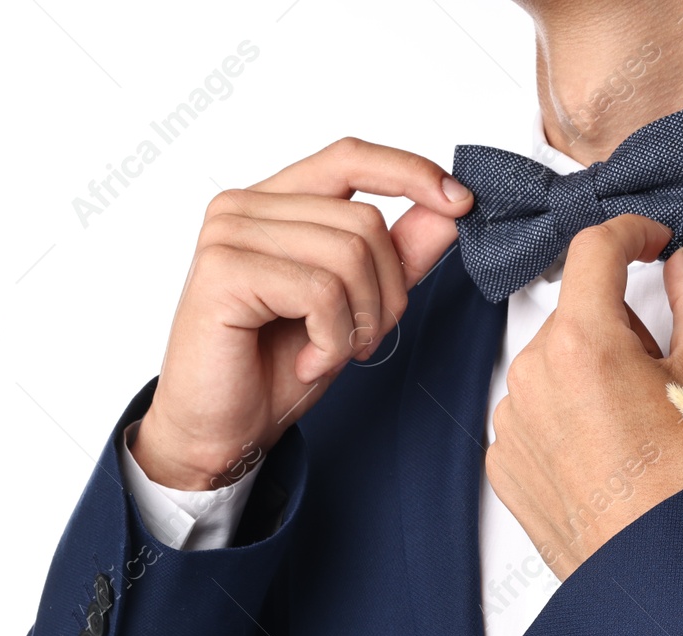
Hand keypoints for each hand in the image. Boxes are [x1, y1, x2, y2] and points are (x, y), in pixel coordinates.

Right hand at [132, 138, 473, 489]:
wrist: (222, 431)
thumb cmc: (275, 368)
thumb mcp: (357, 306)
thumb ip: (398, 255)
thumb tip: (450, 210)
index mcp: (274, 204)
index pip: (350, 157)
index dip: (410, 171)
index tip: (460, 202)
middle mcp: (244, 207)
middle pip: (365, 222)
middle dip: (386, 294)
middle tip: (361, 341)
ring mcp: (229, 233)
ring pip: (349, 255)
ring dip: (359, 323)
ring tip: (330, 353)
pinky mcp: (224, 269)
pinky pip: (321, 291)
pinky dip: (332, 340)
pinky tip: (308, 363)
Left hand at [487, 214, 682, 580]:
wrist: (657, 567)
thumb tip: (680, 266)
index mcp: (583, 343)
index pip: (594, 250)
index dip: (630, 232)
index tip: (650, 243)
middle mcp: (532, 374)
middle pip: (577, 317)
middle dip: (618, 330)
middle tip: (659, 377)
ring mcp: (511, 420)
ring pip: (553, 367)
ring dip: (588, 377)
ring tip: (630, 427)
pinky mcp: (502, 460)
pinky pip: (534, 416)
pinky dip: (565, 421)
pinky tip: (602, 454)